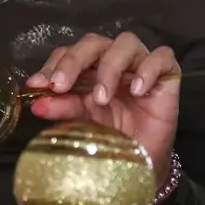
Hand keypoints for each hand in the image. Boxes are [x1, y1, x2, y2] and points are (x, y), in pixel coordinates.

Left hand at [25, 32, 179, 182]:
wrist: (143, 163)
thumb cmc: (113, 138)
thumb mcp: (83, 122)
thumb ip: (63, 108)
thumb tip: (37, 104)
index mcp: (89, 68)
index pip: (68, 52)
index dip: (53, 65)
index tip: (37, 86)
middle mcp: (114, 60)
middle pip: (93, 42)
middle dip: (73, 61)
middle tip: (60, 86)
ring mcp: (141, 64)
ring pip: (126, 42)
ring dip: (109, 67)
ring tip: (101, 98)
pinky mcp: (168, 74)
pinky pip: (162, 57)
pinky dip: (147, 70)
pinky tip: (137, 91)